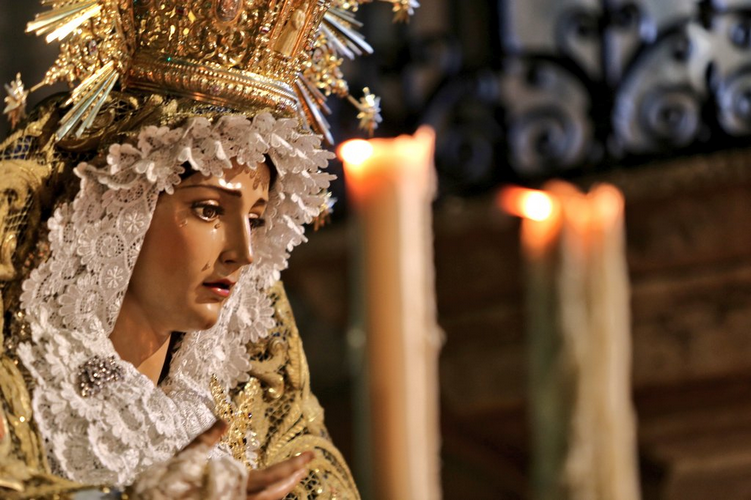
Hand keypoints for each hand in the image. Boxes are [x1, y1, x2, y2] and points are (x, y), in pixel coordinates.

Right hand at [127, 420, 312, 499]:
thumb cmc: (162, 487)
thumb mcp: (183, 460)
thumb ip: (206, 440)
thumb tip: (226, 419)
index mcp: (229, 486)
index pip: (271, 476)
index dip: (293, 466)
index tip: (311, 455)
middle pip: (275, 494)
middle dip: (293, 477)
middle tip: (307, 462)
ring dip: (281, 488)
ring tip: (293, 473)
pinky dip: (264, 495)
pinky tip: (268, 487)